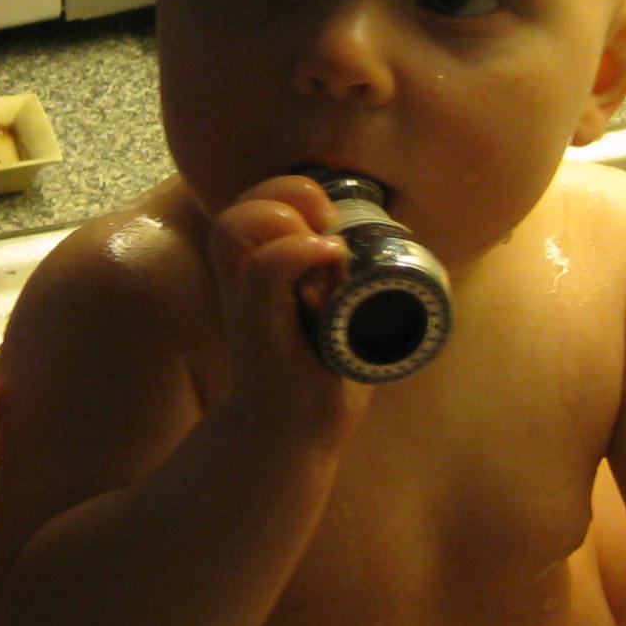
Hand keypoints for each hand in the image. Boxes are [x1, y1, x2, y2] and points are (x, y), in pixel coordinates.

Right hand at [205, 176, 356, 426]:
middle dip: (291, 192)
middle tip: (330, 225)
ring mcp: (247, 303)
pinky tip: (332, 260)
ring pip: (236, 224)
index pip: (256, 198)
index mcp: (260, 268)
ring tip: (328, 247)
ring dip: (287, 218)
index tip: (333, 216)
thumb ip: (343, 279)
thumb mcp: (335, 313)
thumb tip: (389, 243)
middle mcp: (244, 279)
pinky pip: (264, 271)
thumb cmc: (318, 374)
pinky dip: (298, 252)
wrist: (295, 436)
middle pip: (243, 200)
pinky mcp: (260, 331)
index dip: (292, 189)